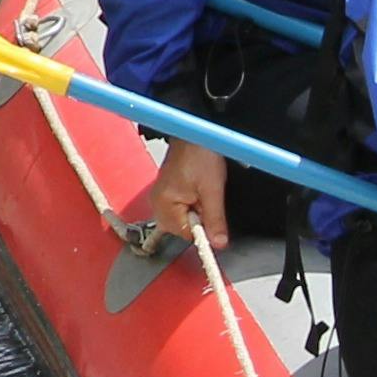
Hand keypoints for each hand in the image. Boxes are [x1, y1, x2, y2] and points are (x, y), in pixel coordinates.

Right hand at [124, 138, 230, 252]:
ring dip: (198, 210)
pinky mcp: (166, 193)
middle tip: (207, 196)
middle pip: (184, 228)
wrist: (194, 132)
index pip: (186, 234)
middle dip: (200, 218)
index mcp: (164, 204)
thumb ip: (215, 219)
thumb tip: (218, 244)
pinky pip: (182, 209)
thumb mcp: (213, 189)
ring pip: (185, 219)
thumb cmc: (200, 154)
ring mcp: (160, 198)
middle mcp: (157, 203)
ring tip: (202, 189)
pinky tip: (198, 189)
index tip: (215, 218)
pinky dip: (193, 203)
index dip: (204, 228)